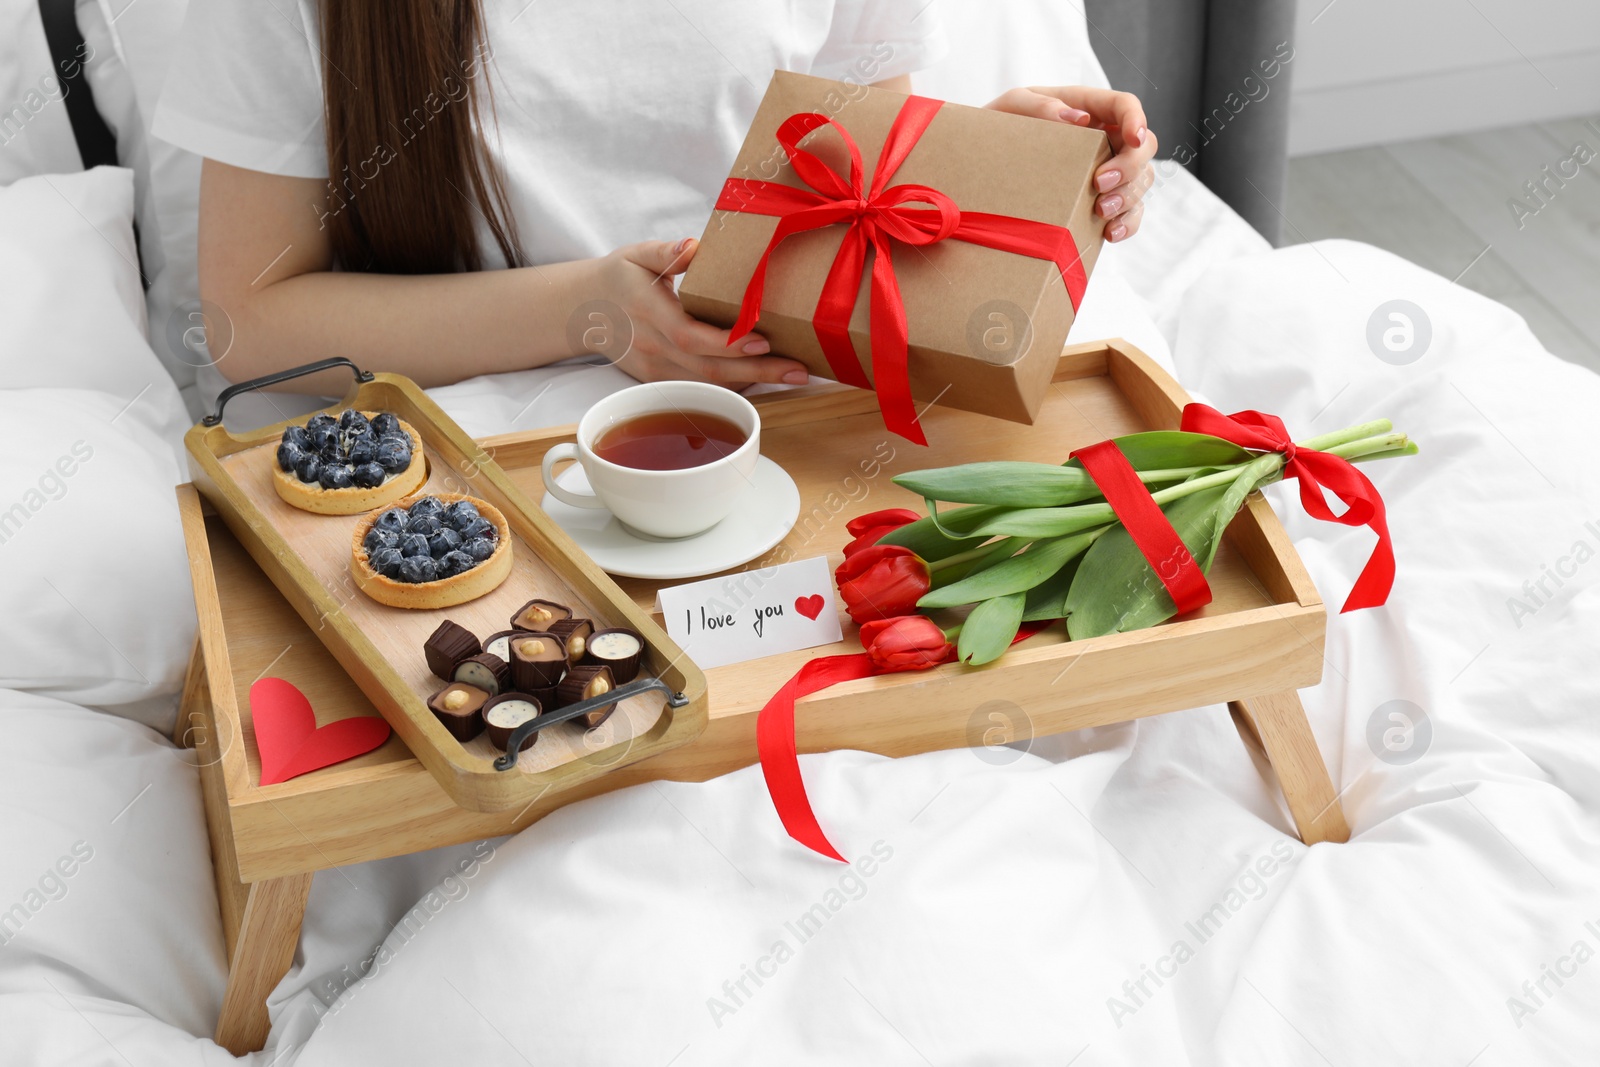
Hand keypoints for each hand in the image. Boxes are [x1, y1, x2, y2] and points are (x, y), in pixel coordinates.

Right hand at [595, 238, 809, 386]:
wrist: (586, 311)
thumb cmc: (619, 278)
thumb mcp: (636, 254)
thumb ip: (664, 251)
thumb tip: (692, 246)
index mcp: (648, 312)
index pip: (689, 335)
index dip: (726, 343)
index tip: (763, 340)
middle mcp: (652, 347)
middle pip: (708, 369)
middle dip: (758, 372)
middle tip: (799, 371)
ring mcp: (656, 370)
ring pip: (708, 385)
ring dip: (754, 384)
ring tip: (793, 376)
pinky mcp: (660, 382)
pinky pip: (702, 389)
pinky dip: (735, 387)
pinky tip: (765, 379)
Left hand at [984, 86, 1157, 242]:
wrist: (982, 166)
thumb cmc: (999, 128)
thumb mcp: (1010, 107)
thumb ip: (1037, 105)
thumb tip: (1077, 119)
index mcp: (1088, 108)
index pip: (1126, 105)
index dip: (1137, 119)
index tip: (1133, 138)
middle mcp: (1105, 138)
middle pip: (1145, 146)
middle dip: (1130, 166)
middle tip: (1100, 183)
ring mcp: (1108, 171)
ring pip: (1141, 181)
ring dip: (1128, 197)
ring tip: (1101, 211)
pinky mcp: (1103, 201)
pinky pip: (1131, 213)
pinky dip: (1127, 223)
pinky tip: (1110, 233)